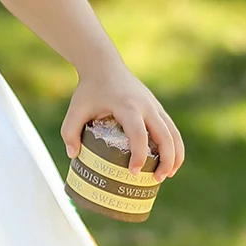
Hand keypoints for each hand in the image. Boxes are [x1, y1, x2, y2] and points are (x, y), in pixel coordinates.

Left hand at [63, 59, 184, 177]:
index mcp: (127, 106)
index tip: (134, 172)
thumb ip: (70, 132)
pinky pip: (171, 128)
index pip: (139, 134)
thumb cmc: (89, 90)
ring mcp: (154, 106)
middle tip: (158, 179)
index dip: (139, 155)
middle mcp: (146, 106)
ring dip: (176, 155)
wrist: (104, 65)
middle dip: (166, 160)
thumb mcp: (75, 110)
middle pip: (165, 135)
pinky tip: (170, 161)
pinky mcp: (157, 107)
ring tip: (168, 175)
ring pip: (173, 132)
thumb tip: (74, 155)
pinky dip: (174, 145)